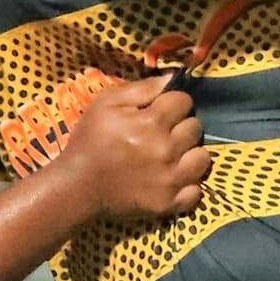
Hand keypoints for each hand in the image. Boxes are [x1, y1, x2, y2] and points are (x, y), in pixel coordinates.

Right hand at [58, 74, 209, 220]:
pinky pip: (197, 191)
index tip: (159, 111)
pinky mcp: (169, 203)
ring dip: (190, 154)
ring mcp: (170, 179)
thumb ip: (141, 89)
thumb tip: (172, 78)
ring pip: (203, 158)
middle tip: (162, 134)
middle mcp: (166, 149)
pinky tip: (173, 179)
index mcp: (152, 121)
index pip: (184, 101)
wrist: (77, 187)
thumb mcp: (105, 104)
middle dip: (181, 126)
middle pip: (195, 127)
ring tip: (172, 156)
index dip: (172, 103)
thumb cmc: (89, 141)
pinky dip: (188, 185)